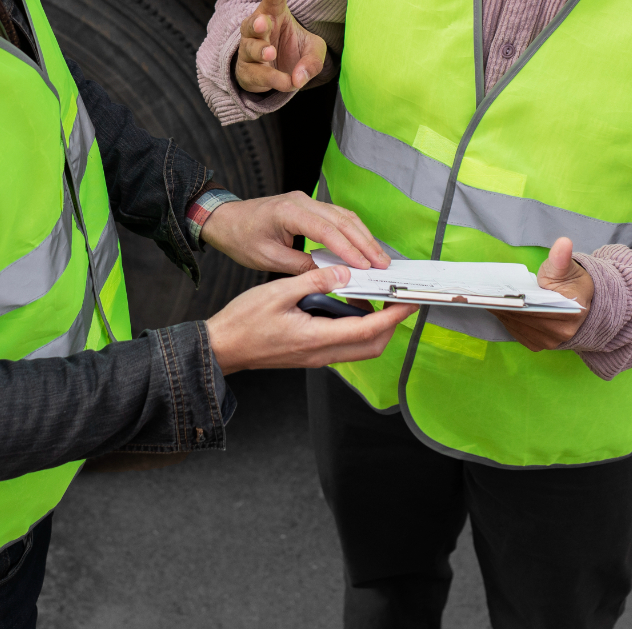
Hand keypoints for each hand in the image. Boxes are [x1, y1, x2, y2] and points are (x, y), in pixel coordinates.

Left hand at [200, 190, 389, 273]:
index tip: (365, 266)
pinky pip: (336, 216)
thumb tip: (330, 276)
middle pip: (342, 220)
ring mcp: (306, 199)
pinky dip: (352, 231)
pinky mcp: (308, 204)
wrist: (225, 219)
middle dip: (365, 243)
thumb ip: (300, 265)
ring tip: (379, 258)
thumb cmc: (241, 238)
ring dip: (363, 236)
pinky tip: (363, 246)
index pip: (327, 230)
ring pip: (344, 215)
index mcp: (288, 211)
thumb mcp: (268, 259)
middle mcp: (301, 200)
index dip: (349, 249)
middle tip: (383, 264)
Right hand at [206, 265, 414, 374]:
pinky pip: (343, 345)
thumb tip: (344, 273)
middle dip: (392, 325)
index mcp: (316, 338)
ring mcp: (316, 357)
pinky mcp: (310, 354)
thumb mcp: (278, 292)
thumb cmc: (243, 322)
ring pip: (359, 348)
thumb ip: (314, 281)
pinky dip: (355, 329)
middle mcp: (321, 353)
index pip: (368, 329)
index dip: (393, 316)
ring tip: (377, 300)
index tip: (409, 302)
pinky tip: (348, 309)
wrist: (222, 348)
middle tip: (400, 301)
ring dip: (374, 327)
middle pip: (372, 346)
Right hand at [235, 0, 328, 93]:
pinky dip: (271, 78)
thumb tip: (299, 77)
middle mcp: (258, 32)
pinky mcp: (248, 73)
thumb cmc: (294, 51)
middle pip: (251, 24)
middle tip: (264, 23)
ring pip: (249, 49)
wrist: (280, 75)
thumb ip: (312, 60)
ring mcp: (249, 52)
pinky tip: (286, 82)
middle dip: (256, 23)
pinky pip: (256, 75)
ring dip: (259, 50)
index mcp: (274, 16)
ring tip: (271, 52)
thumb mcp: (313, 51)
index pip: (273, 1)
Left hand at [490, 237, 592, 350]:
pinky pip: (516, 332)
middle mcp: (562, 333)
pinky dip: (506, 319)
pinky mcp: (538, 345)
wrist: (579, 302)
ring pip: (517, 326)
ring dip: (502, 312)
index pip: (538, 308)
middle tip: (485, 292)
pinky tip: (497, 306)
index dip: (517, 300)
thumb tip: (563, 243)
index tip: (500, 292)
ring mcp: (549, 342)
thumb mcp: (566, 268)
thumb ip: (560, 258)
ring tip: (487, 297)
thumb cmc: (570, 282)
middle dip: (505, 305)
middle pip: (525, 318)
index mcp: (572, 313)